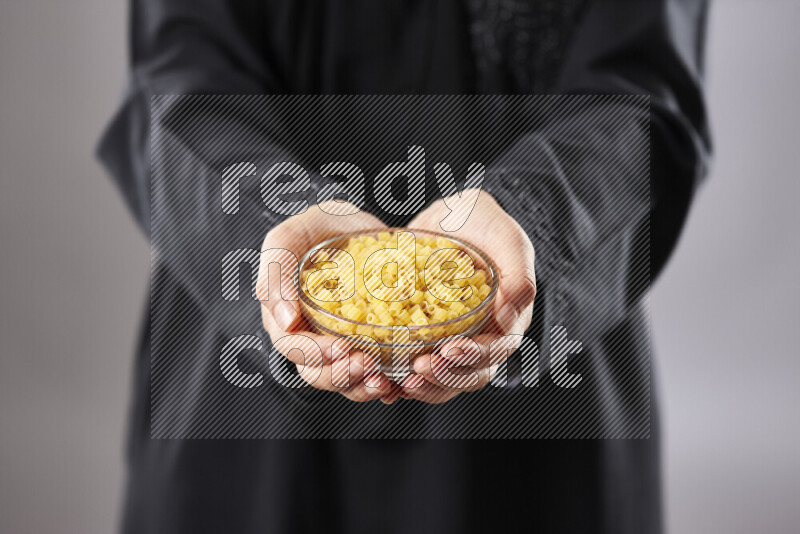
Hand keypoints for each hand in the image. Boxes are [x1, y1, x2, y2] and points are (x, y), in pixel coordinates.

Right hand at [257, 201, 393, 401]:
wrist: (354, 226)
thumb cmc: (317, 229)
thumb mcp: (289, 238)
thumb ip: (275, 271)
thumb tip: (285, 321)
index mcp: (284, 316)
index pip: (293, 347)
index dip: (315, 354)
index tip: (342, 348)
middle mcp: (308, 336)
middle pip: (317, 372)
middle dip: (341, 375)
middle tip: (367, 364)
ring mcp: (338, 343)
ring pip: (343, 380)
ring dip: (361, 385)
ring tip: (383, 379)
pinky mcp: (366, 344)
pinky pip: (371, 373)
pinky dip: (383, 382)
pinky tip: (397, 382)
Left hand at [396, 190, 536, 403]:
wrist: (450, 214)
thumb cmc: (484, 222)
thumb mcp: (507, 239)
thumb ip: (519, 277)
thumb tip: (509, 318)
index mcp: (507, 319)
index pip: (494, 350)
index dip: (473, 357)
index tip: (449, 350)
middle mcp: (482, 335)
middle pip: (469, 374)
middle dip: (445, 377)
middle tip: (419, 369)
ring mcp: (453, 338)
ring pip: (444, 378)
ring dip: (426, 386)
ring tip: (403, 382)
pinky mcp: (425, 336)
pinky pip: (416, 365)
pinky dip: (401, 378)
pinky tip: (384, 378)